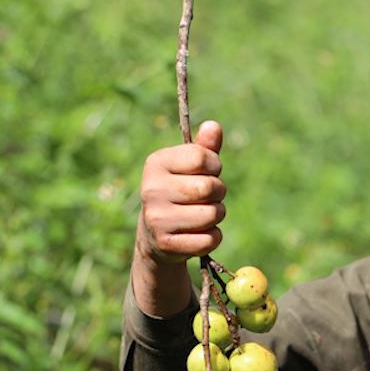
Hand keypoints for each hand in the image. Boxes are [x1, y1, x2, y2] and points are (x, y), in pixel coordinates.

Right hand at [137, 120, 226, 264]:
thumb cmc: (180, 191)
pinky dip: (213, 236)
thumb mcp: (189, 167)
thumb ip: (204, 147)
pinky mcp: (166, 244)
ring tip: (204, 214)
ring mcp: (156, 219)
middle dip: (218, 192)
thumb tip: (214, 126)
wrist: (156, 234)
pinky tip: (199, 233)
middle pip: (209, 187)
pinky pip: (209, 239)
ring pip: (212, 214)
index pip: (202, 157)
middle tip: (209, 196)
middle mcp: (151, 190)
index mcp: (156, 163)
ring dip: (217, 215)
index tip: (209, 171)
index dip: (214, 165)